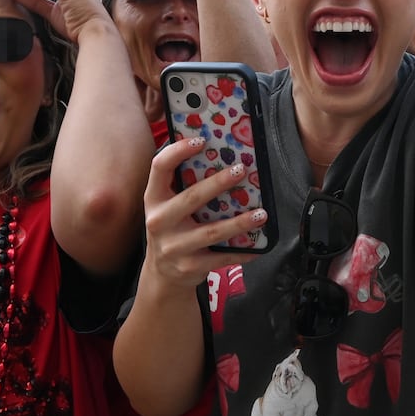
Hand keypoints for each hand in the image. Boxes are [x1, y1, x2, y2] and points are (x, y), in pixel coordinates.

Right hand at [141, 137, 265, 295]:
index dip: (177, 151)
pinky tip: (258, 246)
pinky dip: (242, 252)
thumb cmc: (172, 230)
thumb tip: (220, 157)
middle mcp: (159, 221)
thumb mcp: (167, 208)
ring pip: (212, 232)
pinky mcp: (190, 266)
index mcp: (153, 200)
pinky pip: (221, 257)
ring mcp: (173, 246)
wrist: (163, 275)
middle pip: (191, 198)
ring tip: (261, 214)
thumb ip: (182, 186)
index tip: (200, 140)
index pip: (159, 168)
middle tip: (241, 170)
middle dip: (218, 183)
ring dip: (239, 222)